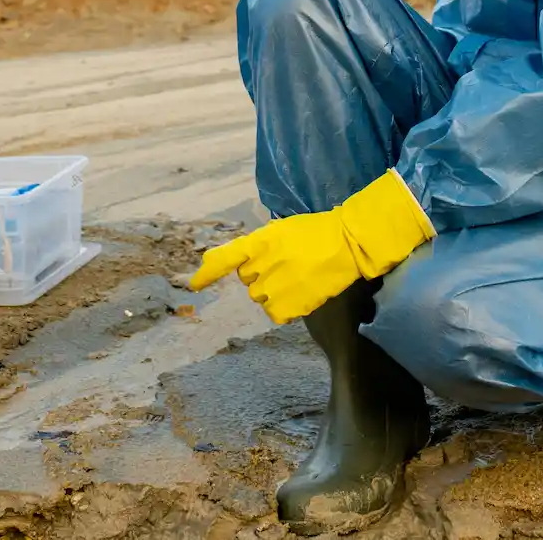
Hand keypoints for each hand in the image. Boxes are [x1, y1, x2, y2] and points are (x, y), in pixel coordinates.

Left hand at [188, 170, 433, 322]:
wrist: (348, 244)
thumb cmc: (317, 233)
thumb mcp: (282, 230)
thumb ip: (258, 246)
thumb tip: (239, 262)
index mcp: (261, 241)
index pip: (226, 257)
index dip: (208, 272)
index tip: (194, 284)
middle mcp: (264, 264)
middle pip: (246, 280)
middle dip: (260, 274)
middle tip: (285, 264)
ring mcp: (277, 285)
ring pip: (260, 297)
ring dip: (272, 291)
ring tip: (296, 277)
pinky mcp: (292, 304)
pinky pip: (275, 312)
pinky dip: (284, 308)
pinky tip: (300, 293)